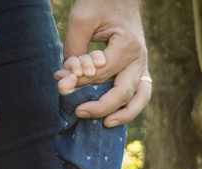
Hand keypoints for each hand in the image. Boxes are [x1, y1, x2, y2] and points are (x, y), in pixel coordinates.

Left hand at [53, 0, 150, 126]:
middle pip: (122, 92)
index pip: (101, 74)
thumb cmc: (99, 3)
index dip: (80, 82)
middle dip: (100, 106)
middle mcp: (139, 57)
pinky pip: (140, 93)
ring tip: (106, 124)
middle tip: (78, 112)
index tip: (61, 82)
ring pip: (139, 97)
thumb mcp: (81, 21)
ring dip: (125, 114)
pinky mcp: (138, 68)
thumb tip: (67, 82)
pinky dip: (130, 107)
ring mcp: (141, 64)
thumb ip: (74, 51)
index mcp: (128, 45)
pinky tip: (113, 117)